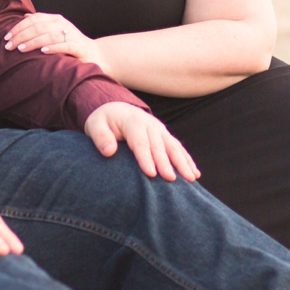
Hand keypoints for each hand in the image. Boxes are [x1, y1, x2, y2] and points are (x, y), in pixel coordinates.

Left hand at [5, 12, 103, 68]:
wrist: (94, 54)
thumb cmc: (70, 43)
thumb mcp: (55, 31)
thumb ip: (41, 24)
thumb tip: (25, 16)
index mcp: (55, 19)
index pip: (33, 20)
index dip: (19, 27)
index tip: (7, 37)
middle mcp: (63, 24)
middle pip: (38, 27)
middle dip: (21, 36)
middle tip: (9, 46)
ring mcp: (71, 35)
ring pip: (49, 36)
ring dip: (33, 42)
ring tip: (21, 49)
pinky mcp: (78, 47)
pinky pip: (64, 46)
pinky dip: (53, 48)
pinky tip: (43, 51)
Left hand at [84, 102, 200, 182]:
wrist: (115, 109)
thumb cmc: (103, 121)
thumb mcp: (95, 125)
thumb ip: (100, 137)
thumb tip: (109, 152)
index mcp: (132, 122)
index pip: (140, 142)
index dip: (146, 158)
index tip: (151, 174)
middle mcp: (149, 124)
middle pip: (159, 145)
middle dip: (166, 163)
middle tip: (171, 179)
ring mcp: (159, 129)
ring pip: (173, 146)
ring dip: (182, 162)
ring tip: (190, 178)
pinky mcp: (165, 136)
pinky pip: (178, 148)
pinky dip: (187, 160)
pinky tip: (195, 173)